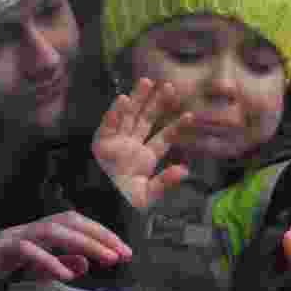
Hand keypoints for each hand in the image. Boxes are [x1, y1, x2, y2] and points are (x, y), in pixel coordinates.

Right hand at [0, 210, 131, 281]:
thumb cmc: (7, 265)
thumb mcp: (42, 266)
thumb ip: (63, 262)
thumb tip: (86, 265)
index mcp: (46, 228)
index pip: (80, 223)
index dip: (104, 234)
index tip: (126, 252)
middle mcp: (35, 226)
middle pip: (71, 222)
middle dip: (100, 236)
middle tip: (123, 254)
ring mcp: (18, 235)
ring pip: (54, 231)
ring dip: (83, 243)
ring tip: (106, 259)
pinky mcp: (3, 249)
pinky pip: (29, 251)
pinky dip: (50, 261)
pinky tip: (68, 274)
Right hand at [92, 77, 192, 209]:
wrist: (103, 208)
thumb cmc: (124, 205)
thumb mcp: (148, 196)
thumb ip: (165, 182)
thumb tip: (185, 171)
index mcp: (144, 159)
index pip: (163, 139)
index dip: (176, 127)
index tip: (190, 115)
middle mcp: (130, 147)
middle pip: (145, 120)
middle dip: (156, 103)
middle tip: (170, 86)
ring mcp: (116, 144)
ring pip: (128, 116)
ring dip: (137, 99)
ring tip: (147, 81)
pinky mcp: (100, 144)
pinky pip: (108, 125)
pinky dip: (114, 113)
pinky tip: (124, 99)